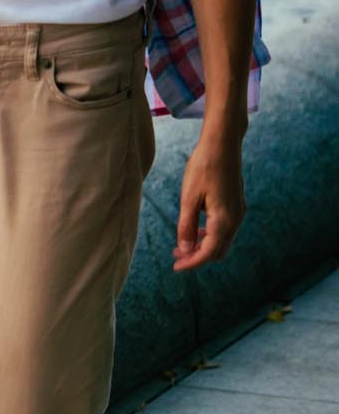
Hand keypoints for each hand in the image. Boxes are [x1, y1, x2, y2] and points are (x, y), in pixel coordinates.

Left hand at [173, 139, 245, 270]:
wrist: (222, 145)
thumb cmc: (203, 167)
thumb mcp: (189, 197)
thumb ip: (186, 225)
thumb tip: (185, 249)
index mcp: (224, 220)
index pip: (209, 252)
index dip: (192, 263)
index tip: (175, 268)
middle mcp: (235, 219)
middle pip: (218, 250)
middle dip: (197, 257)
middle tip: (176, 257)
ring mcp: (238, 212)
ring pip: (221, 240)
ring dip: (203, 246)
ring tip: (181, 246)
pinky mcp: (235, 205)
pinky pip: (224, 229)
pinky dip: (209, 236)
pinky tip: (194, 231)